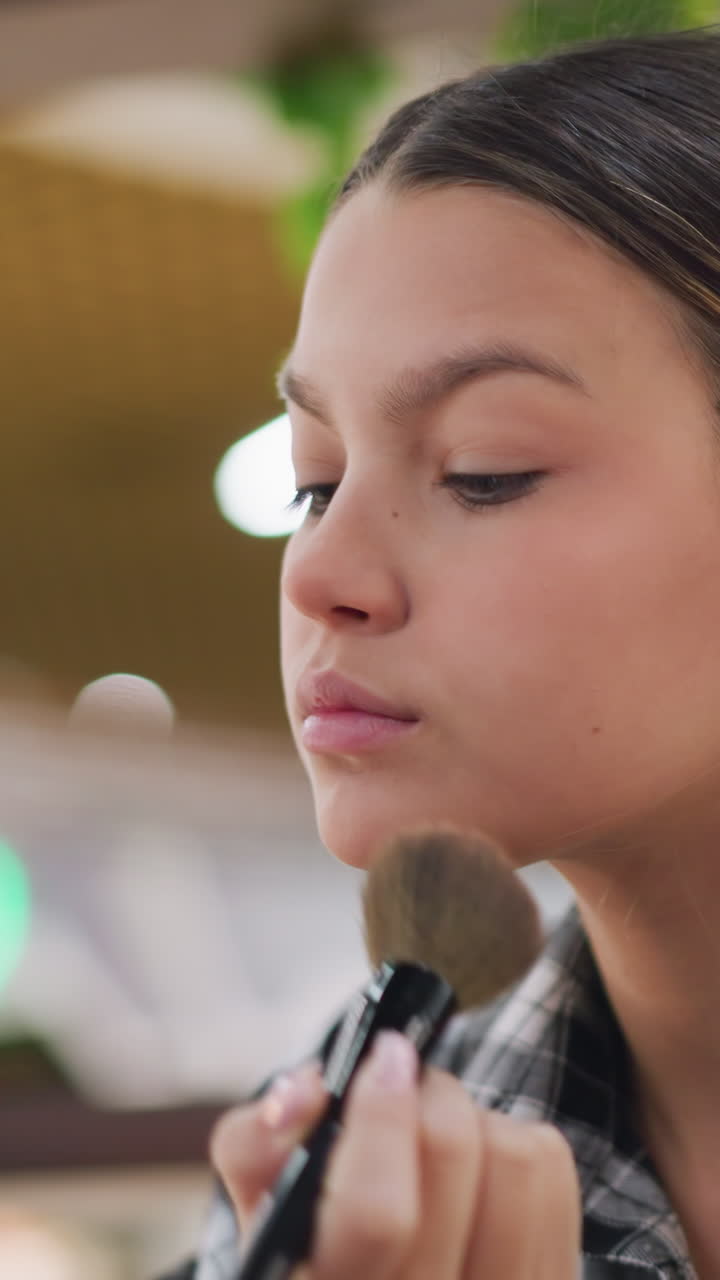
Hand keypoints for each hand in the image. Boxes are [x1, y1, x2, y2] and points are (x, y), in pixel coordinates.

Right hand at [211, 1030, 580, 1278]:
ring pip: (516, 1155)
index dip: (380, 1118)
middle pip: (453, 1151)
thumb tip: (307, 1088)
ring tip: (434, 1142)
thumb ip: (257, 1146)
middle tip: (399, 1086)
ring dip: (473, 1121)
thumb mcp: (264, 1213)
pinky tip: (477, 1177)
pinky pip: (550, 1172)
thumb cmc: (314, 1247)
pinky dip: (511, 1144)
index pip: (375, 1215)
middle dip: (424, 1090)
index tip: (382, 1057)